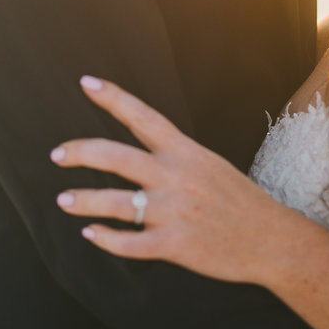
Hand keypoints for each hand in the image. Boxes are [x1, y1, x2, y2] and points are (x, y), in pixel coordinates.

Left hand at [50, 76, 291, 282]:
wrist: (271, 240)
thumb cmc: (239, 201)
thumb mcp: (210, 165)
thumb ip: (175, 157)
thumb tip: (141, 149)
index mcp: (186, 152)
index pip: (143, 117)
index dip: (113, 98)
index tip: (86, 83)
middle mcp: (176, 177)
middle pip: (116, 157)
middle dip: (80, 153)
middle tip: (57, 154)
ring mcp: (173, 212)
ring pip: (115, 203)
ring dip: (83, 201)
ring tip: (64, 199)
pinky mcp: (174, 245)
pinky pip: (129, 244)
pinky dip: (105, 240)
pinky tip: (92, 235)